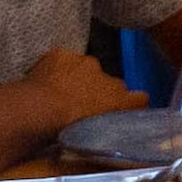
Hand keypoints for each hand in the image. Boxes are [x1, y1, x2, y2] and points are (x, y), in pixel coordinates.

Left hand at [32, 47, 146, 123]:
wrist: (41, 109)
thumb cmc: (72, 125)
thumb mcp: (105, 128)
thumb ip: (125, 111)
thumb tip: (140, 101)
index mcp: (118, 94)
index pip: (133, 96)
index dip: (124, 103)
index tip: (114, 111)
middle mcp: (106, 74)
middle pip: (106, 81)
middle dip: (97, 89)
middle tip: (81, 105)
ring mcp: (83, 61)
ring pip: (85, 68)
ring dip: (77, 77)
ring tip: (60, 94)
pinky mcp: (60, 54)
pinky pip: (63, 59)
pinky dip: (57, 68)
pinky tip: (47, 80)